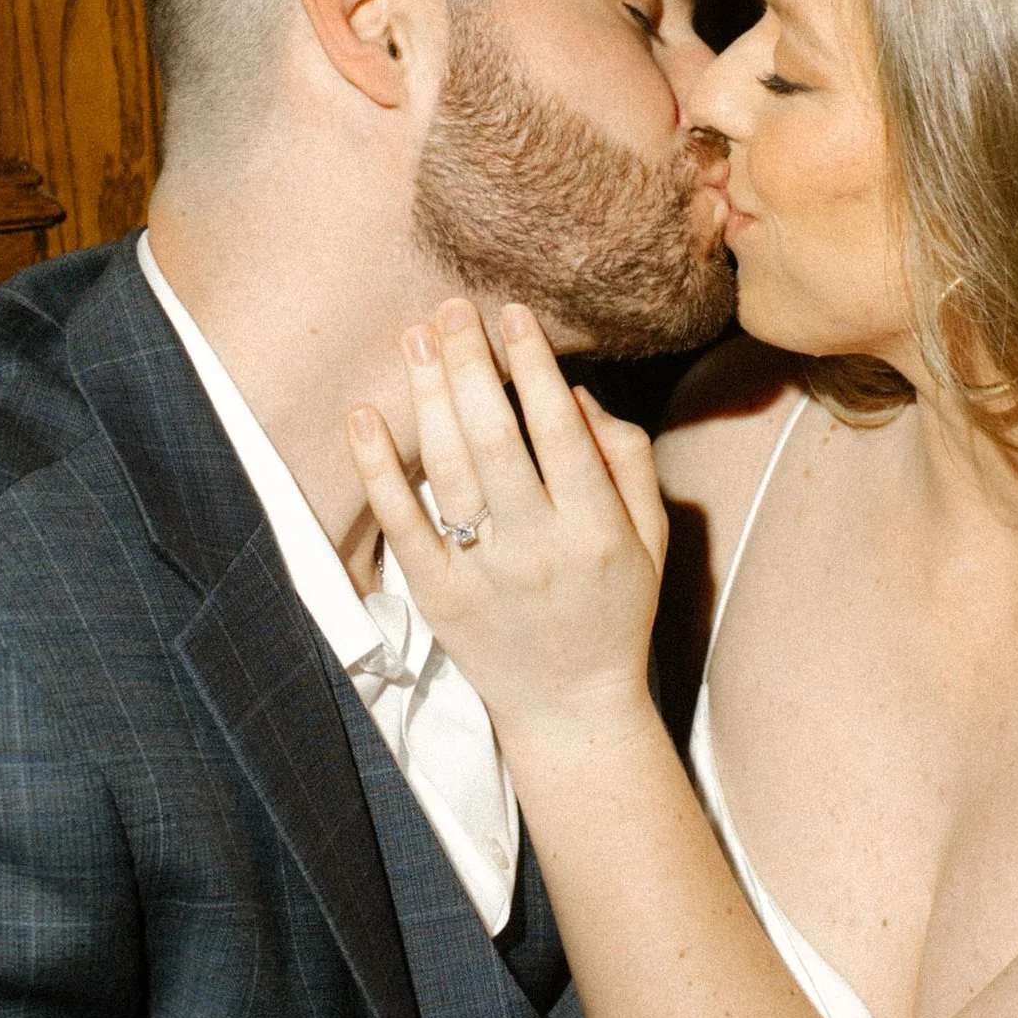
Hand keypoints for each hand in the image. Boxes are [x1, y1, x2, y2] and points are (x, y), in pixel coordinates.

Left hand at [348, 299, 668, 759]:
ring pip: (446, 470)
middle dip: (471, 364)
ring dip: (428, 396)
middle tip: (452, 309)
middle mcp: (538, 549)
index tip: (511, 315)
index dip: (533, 366)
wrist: (572, 708)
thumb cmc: (616, 608)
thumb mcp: (652, 536)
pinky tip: (365, 416)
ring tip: (415, 338)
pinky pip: (400, 523)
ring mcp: (483, 574)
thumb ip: (625, 459)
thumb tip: (574, 392)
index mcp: (596, 529)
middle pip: (493, 439)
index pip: (558, 430)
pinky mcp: (437, 596)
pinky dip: (377, 468)